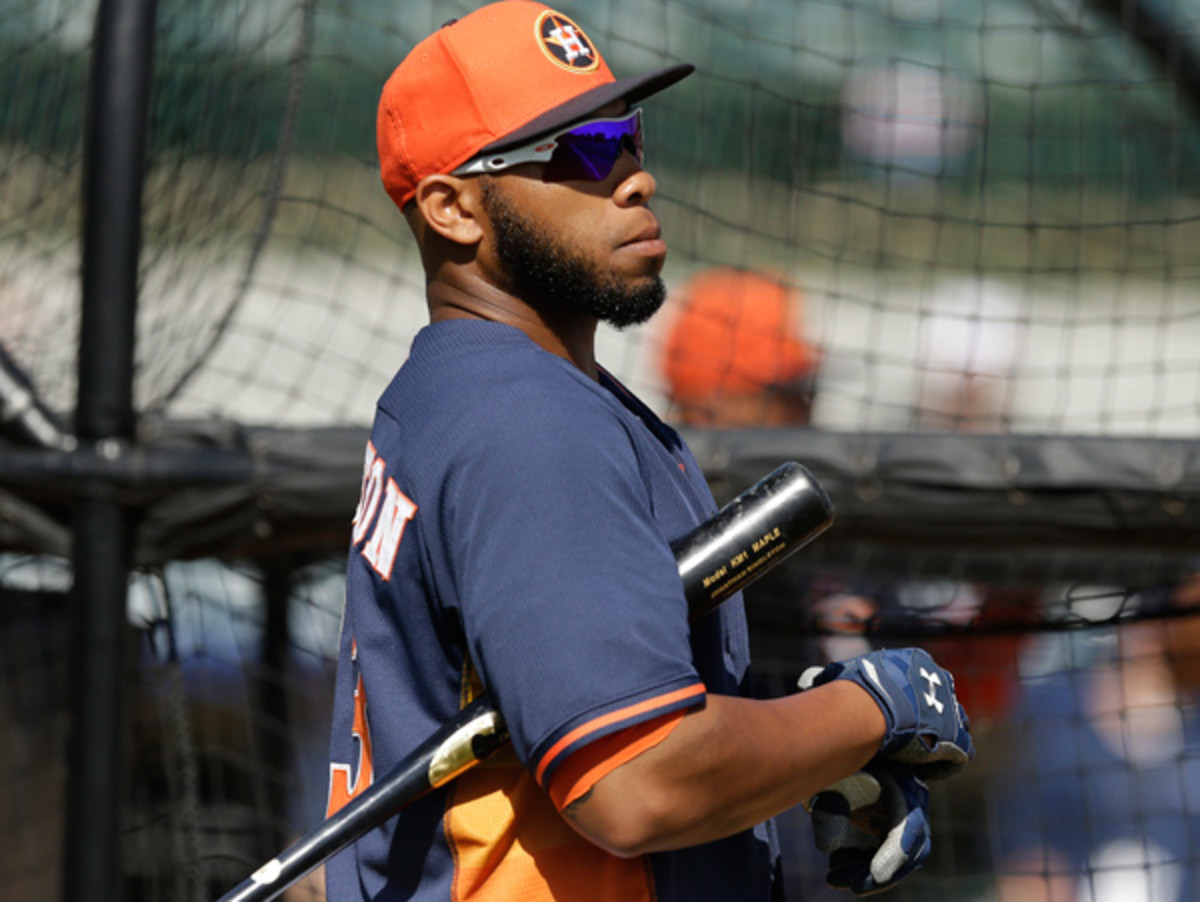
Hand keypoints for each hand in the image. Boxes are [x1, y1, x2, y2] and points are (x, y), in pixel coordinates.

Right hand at [799, 648, 972, 779]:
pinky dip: (939, 764)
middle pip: (938, 701)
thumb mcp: (845, 673)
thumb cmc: (851, 690)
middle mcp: (939, 678)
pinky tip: (918, 769)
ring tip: (912, 756)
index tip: (895, 714)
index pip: (919, 680)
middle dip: (926, 718)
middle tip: (905, 736)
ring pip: (950, 727)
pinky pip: (956, 753)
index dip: (908, 700)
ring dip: (935, 740)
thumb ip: (845, 676)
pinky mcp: (957, 736)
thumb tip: (822, 679)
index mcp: (916, 660)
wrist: (869, 708)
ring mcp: (952, 707)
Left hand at [806, 760, 931, 895]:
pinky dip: (863, 861)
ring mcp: (901, 813)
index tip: (875, 875)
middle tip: (852, 886)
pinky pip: (882, 851)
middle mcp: (909, 803)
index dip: (894, 855)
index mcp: (903, 784)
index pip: (909, 827)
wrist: (841, 735)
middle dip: (880, 873)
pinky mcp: (887, 821)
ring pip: (895, 856)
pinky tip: (837, 863)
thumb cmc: (838, 752)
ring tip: (834, 877)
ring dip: (868, 870)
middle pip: (909, 851)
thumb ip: (830, 805)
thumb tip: (827, 848)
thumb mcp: (834, 773)